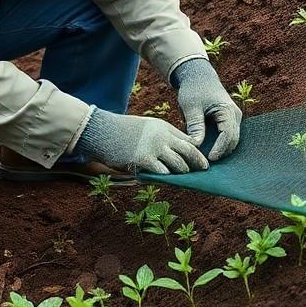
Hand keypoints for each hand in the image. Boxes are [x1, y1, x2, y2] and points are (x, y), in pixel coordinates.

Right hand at [75, 110, 207, 173]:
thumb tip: (175, 150)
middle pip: (188, 151)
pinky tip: (168, 180)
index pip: (187, 139)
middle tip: (204, 169)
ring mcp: (153, 148)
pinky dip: (166, 177)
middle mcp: (162, 136)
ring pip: (178, 164)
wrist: (101, 131)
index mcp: (163, 127)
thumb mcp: (146, 126)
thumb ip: (161, 136)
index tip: (202, 158)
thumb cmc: (122, 131)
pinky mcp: (143, 160)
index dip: (197, 150)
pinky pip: (162, 172)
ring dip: (183, 172)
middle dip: (199, 161)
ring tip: (186, 176)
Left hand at [173, 58, 241, 160]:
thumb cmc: (194, 89)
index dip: (220, 149)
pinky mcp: (228, 121)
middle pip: (233, 140)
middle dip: (221, 152)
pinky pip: (227, 136)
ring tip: (206, 159)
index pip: (228, 135)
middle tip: (206, 163)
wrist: (198, 76)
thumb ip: (195, 125)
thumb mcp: (191, 106)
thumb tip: (196, 145)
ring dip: (221, 150)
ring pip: (231, 140)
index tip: (209, 159)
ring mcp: (233, 118)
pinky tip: (208, 151)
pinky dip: (220, 144)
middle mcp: (235, 115)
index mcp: (227, 110)